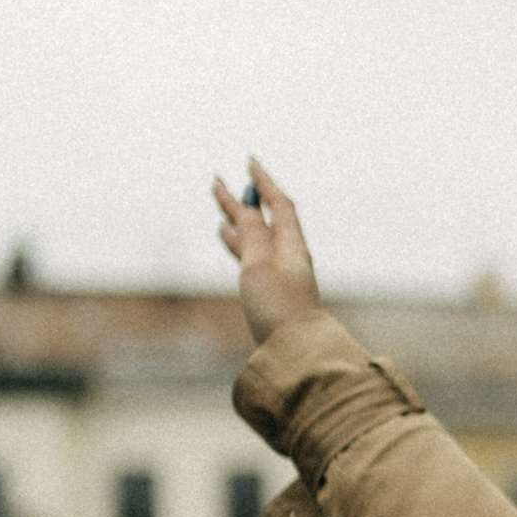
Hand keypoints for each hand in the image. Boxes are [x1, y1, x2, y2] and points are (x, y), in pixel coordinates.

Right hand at [212, 158, 323, 345]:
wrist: (296, 354)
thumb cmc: (279, 309)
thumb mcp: (260, 264)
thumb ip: (252, 233)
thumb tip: (249, 207)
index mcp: (292, 245)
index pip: (280, 203)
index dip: (264, 181)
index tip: (250, 162)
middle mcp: (289, 257)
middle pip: (266, 219)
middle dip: (245, 200)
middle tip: (221, 183)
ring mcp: (281, 275)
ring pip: (256, 238)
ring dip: (239, 220)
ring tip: (222, 206)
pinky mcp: (272, 292)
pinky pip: (252, 257)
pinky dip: (238, 242)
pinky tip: (226, 237)